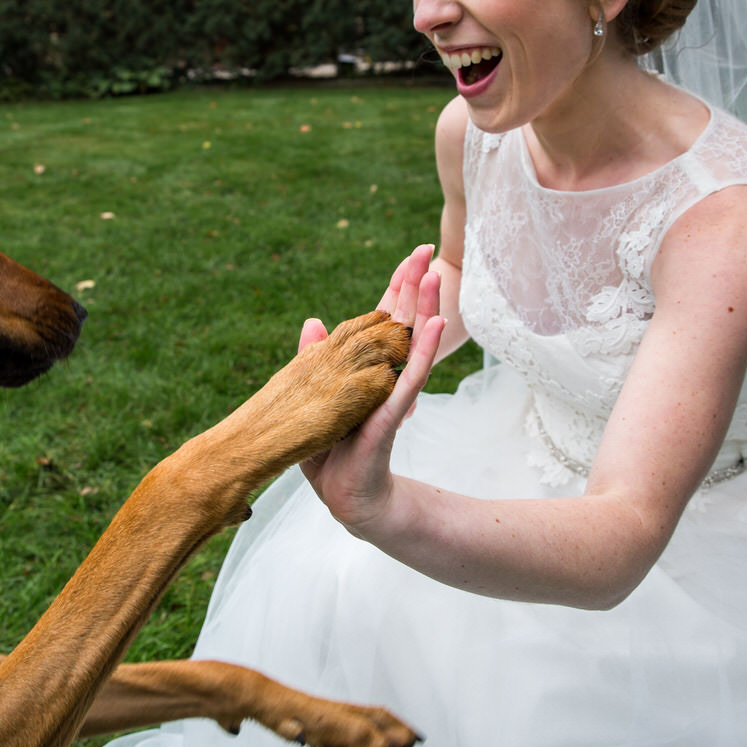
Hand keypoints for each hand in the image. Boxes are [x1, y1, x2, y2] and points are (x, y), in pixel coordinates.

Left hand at [297, 245, 444, 535]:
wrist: (346, 497)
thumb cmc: (332, 451)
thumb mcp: (317, 397)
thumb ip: (317, 359)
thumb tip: (312, 322)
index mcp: (366, 369)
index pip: (384, 319)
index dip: (397, 287)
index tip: (413, 254)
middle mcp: (383, 376)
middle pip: (402, 323)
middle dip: (414, 287)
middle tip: (428, 249)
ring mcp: (390, 393)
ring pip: (410, 344)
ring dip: (423, 309)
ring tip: (435, 277)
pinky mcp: (391, 414)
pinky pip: (409, 378)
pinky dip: (422, 352)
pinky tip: (433, 326)